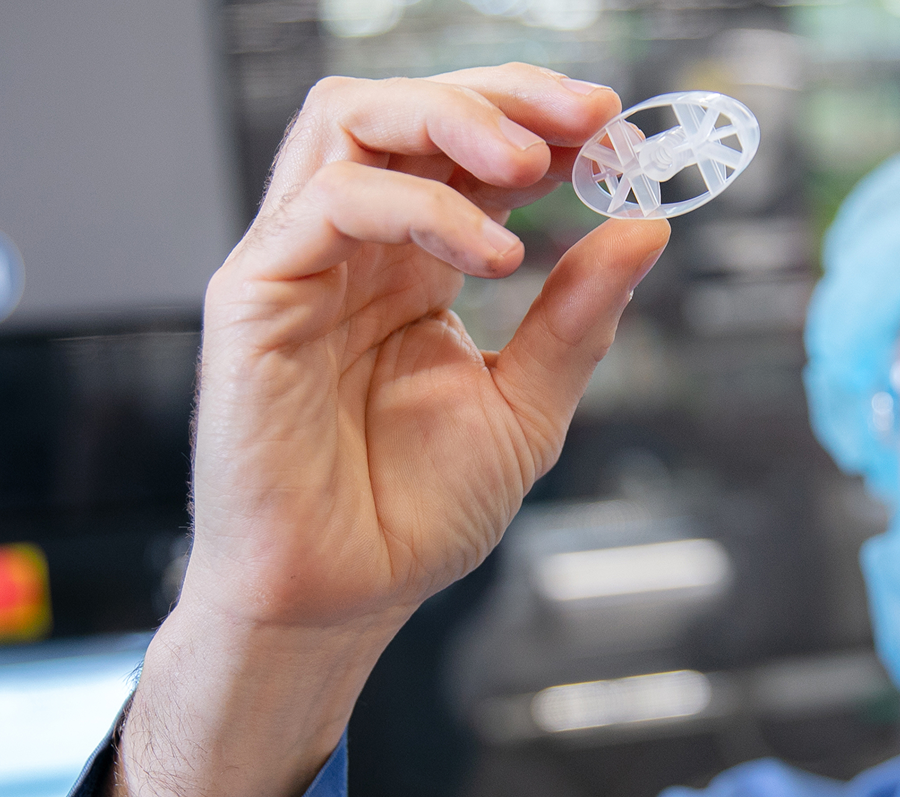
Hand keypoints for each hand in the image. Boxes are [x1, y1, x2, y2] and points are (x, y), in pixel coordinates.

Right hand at [15, 66, 667, 796]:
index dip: (539, 121)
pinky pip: (330, 206)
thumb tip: (645, 228)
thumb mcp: (526, 407)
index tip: (619, 133)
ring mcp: (298, 262)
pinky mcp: (254, 295)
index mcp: (412, 262)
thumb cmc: (412, 513)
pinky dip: (420, 207)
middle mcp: (353, 247)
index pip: (464, 147)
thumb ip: (578, 318)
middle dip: (504, 95)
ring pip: (351, 122)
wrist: (341, 599)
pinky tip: (497, 256)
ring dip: (452, 118)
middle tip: (593, 119)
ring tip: (538, 160)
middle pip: (406, 106)